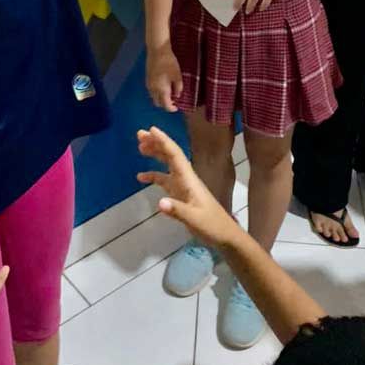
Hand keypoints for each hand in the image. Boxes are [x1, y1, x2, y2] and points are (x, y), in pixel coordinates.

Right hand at [136, 127, 235, 249]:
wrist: (224, 235)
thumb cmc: (212, 225)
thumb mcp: (195, 219)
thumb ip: (177, 211)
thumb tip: (159, 202)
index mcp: (189, 180)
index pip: (175, 155)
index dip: (164, 141)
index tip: (151, 130)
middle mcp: (186, 178)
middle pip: (170, 155)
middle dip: (156, 143)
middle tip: (139, 134)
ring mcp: (183, 186)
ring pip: (167, 165)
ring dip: (155, 155)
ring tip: (140, 147)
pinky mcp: (181, 195)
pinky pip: (165, 180)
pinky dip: (153, 176)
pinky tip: (141, 177)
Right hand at [147, 44, 182, 111]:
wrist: (157, 51)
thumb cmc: (169, 62)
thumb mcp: (177, 75)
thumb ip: (178, 88)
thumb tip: (177, 96)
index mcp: (162, 90)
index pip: (165, 105)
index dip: (171, 108)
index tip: (177, 108)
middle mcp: (153, 89)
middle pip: (158, 103)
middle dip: (165, 104)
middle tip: (173, 101)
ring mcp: (149, 84)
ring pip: (153, 97)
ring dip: (160, 98)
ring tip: (168, 93)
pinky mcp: (147, 79)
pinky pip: (151, 91)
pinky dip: (156, 93)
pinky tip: (162, 86)